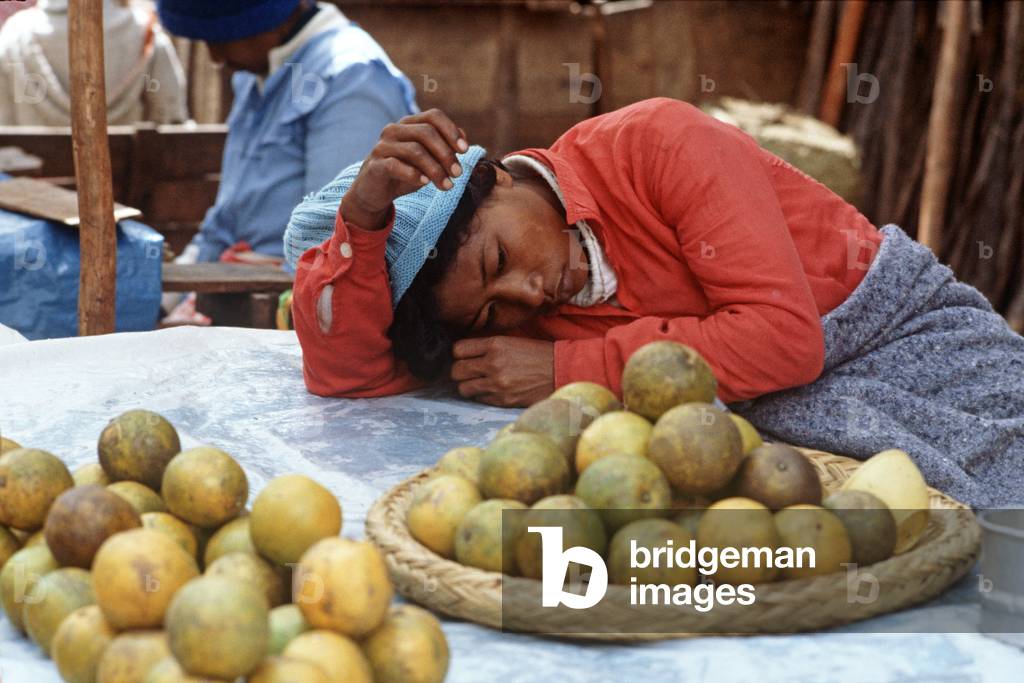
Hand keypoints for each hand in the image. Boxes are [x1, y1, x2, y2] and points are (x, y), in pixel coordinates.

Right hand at [341, 109, 468, 230]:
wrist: (374, 192)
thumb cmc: (404, 173)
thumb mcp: (427, 160)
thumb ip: (443, 147)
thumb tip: (464, 138)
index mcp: (409, 124)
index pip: (434, 116)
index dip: (451, 131)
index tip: (465, 150)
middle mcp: (394, 130)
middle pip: (426, 133)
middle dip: (446, 154)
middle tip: (458, 174)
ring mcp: (383, 146)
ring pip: (415, 150)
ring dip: (436, 170)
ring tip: (447, 185)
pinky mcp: (375, 165)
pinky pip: (396, 165)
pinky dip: (414, 174)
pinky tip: (425, 183)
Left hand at [451, 337, 554, 406]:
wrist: (561, 370)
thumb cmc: (537, 354)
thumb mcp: (511, 341)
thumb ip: (488, 346)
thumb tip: (464, 353)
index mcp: (495, 344)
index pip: (458, 349)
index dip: (459, 354)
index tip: (464, 357)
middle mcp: (493, 363)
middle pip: (456, 371)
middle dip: (459, 371)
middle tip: (468, 372)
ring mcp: (497, 384)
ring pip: (463, 388)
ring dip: (468, 386)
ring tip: (478, 383)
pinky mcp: (503, 399)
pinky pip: (479, 399)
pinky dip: (481, 396)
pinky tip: (491, 390)